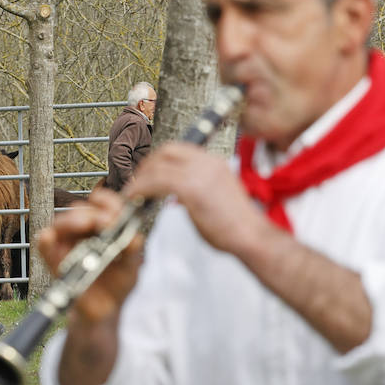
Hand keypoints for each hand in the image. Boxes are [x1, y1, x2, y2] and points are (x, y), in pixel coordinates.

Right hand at [35, 188, 143, 324]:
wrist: (103, 311)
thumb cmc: (117, 285)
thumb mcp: (130, 267)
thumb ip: (132, 250)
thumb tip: (134, 237)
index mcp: (103, 229)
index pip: (102, 206)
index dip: (108, 202)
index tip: (116, 210)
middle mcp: (83, 233)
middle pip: (80, 210)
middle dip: (93, 212)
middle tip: (106, 221)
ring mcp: (66, 244)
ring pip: (61, 223)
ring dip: (73, 221)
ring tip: (86, 225)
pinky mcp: (53, 260)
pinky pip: (45, 246)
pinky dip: (47, 241)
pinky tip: (50, 237)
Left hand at [123, 143, 268, 256]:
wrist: (251, 236)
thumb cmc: (237, 225)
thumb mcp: (218, 196)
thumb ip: (199, 188)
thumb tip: (179, 194)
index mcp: (215, 163)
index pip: (179, 148)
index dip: (159, 158)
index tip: (149, 172)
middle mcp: (207, 163)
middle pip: (166, 151)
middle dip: (147, 165)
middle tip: (137, 181)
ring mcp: (199, 173)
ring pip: (157, 166)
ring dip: (140, 179)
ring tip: (133, 193)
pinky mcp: (191, 188)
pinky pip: (155, 181)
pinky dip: (140, 188)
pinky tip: (135, 199)